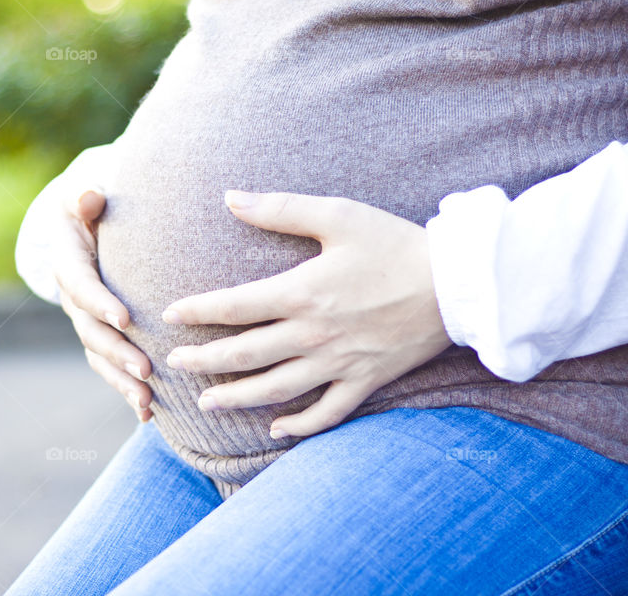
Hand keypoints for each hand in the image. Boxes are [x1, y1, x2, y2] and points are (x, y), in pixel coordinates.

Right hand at [52, 181, 153, 421]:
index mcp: (69, 262)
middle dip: (117, 352)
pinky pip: (110, 367)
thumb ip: (85, 197)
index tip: (126, 318)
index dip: (99, 303)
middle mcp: (74, 298)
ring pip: (100, 357)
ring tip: (147, 401)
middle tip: (144, 369)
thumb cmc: (92, 207)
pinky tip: (148, 415)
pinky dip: (126, 391)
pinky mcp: (102, 336)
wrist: (87, 226)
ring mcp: (87, 322)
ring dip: (121, 381)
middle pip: (91, 331)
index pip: (81, 285)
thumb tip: (90, 198)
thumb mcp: (83, 194)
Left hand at [162, 191, 452, 438]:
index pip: (235, 307)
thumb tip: (230, 198)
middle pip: (246, 355)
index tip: (170, 316)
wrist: (458, 283)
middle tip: (174, 364)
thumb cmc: (395, 243)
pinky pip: (328, 412)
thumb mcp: (338, 215)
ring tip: (207, 403)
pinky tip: (277, 430)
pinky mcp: (366, 380)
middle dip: (205, 361)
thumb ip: (280, 208)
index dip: (198, 312)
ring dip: (237, 398)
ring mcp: (340, 363)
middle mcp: (314, 334)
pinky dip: (301, 425)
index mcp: (303, 292)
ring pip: (277, 389)